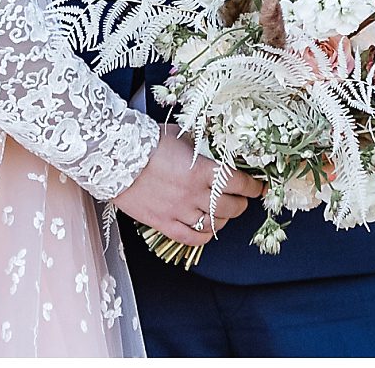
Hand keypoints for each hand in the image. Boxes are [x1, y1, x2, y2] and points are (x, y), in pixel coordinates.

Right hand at [112, 123, 263, 247]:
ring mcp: (179, 210)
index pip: (239, 182)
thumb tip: (218, 146)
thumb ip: (201, 146)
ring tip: (223, 212)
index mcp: (201, 169)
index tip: (259, 187)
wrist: (115, 157)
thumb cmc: (146, 141)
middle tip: (241, 199)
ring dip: (224, 219)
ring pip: (215, 224)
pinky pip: (192, 238)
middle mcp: (194, 193)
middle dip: (241, 203)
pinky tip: (208, 229)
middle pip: (231, 206)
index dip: (254, 187)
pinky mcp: (164, 223)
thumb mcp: (181, 136)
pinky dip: (205, 236)